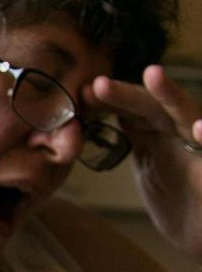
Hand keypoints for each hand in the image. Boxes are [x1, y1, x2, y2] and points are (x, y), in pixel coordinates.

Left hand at [82, 66, 201, 255]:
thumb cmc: (178, 196)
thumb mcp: (150, 161)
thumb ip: (136, 133)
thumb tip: (102, 110)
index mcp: (163, 132)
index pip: (134, 108)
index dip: (110, 99)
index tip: (82, 94)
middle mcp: (185, 133)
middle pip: (156, 107)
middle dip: (128, 94)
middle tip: (99, 84)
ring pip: (190, 116)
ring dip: (171, 96)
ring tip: (152, 75)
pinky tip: (200, 129)